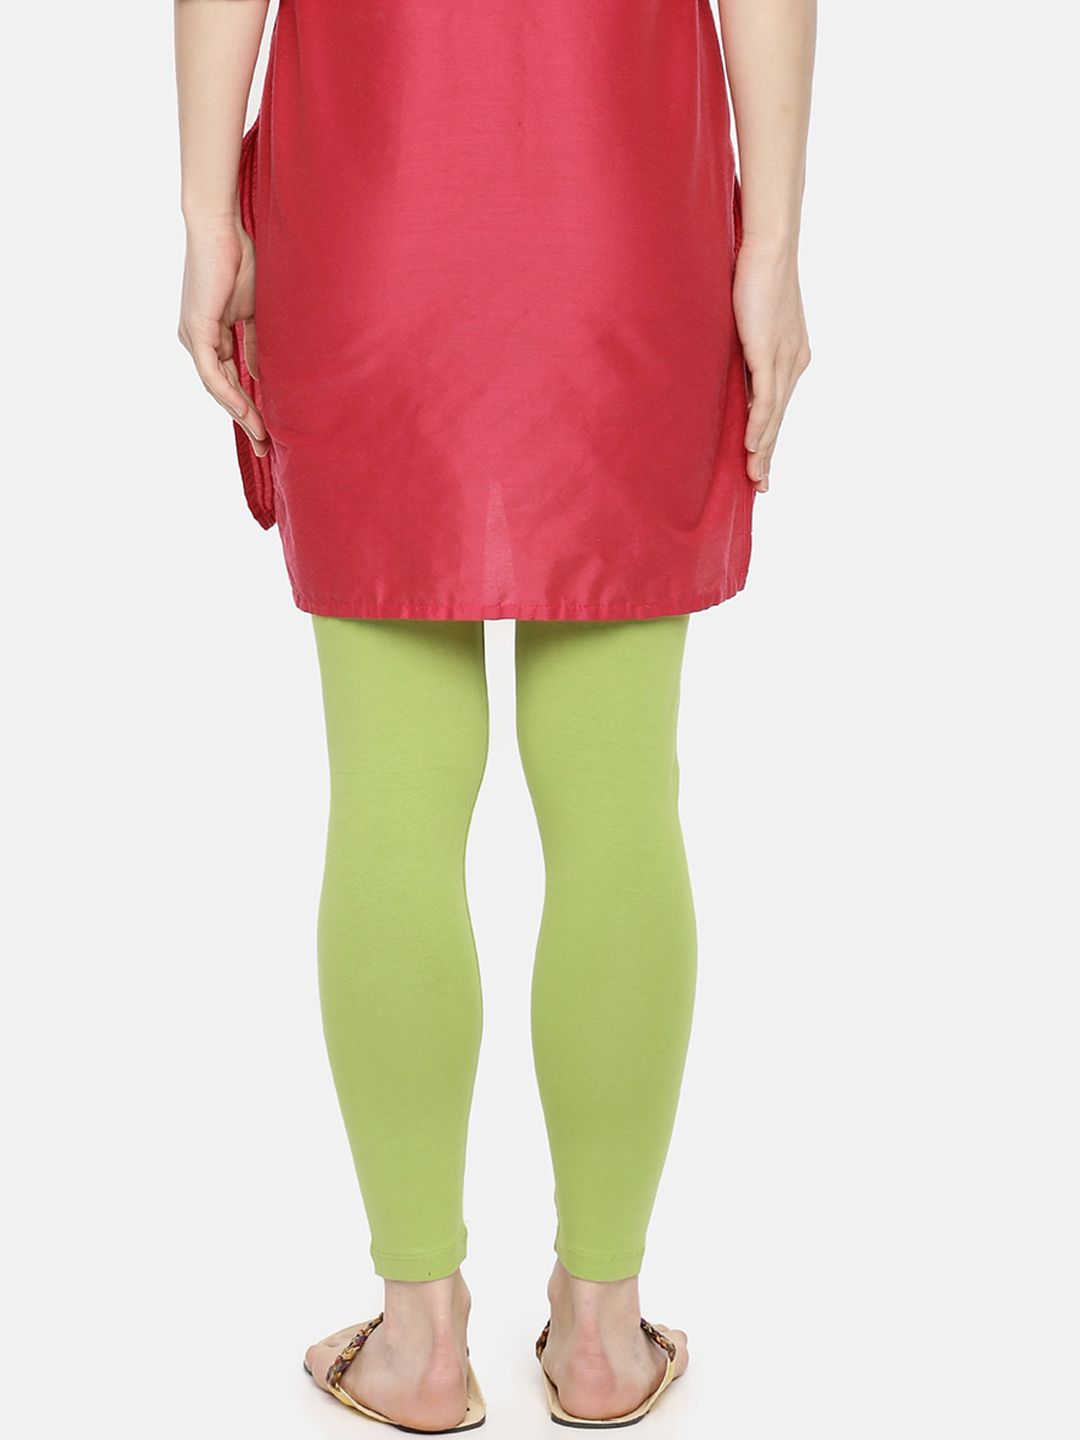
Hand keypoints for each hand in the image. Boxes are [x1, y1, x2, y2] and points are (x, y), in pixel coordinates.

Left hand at [178, 216, 268, 457]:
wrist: (221, 227)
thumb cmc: (240, 259)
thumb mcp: (255, 312)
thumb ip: (256, 345)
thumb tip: (260, 375)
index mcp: (210, 335)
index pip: (229, 380)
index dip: (248, 407)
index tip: (267, 431)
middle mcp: (196, 339)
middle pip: (221, 390)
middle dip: (245, 420)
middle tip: (264, 448)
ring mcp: (193, 336)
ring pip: (216, 387)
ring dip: (239, 414)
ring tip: (261, 437)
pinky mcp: (196, 329)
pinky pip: (210, 371)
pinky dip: (227, 393)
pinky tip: (245, 413)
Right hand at [732, 241, 810, 491]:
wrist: (769, 245)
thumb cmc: (756, 271)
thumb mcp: (749, 317)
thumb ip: (743, 344)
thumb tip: (725, 362)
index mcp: (791, 355)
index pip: (778, 406)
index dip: (769, 437)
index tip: (761, 464)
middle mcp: (794, 362)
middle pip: (779, 419)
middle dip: (769, 455)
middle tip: (760, 486)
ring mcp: (785, 359)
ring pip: (774, 416)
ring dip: (763, 450)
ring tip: (754, 478)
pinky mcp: (771, 353)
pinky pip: (765, 400)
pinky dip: (758, 426)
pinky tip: (750, 448)